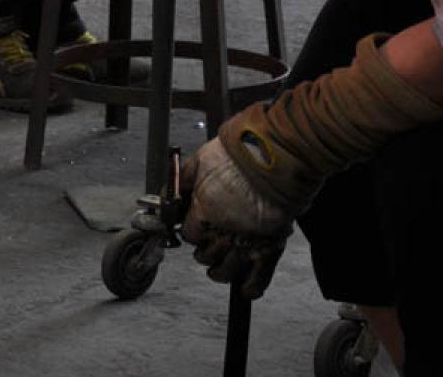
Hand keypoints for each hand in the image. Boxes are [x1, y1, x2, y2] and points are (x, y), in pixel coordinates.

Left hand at [179, 135, 296, 299]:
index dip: (191, 231)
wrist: (277, 154)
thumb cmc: (238, 155)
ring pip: (227, 271)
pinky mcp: (272, 247)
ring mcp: (250, 242)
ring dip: (219, 271)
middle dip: (203, 250)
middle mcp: (226, 231)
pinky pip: (259, 278)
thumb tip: (165, 198)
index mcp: (206, 211)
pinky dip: (249, 288)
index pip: (190, 235)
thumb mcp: (198, 162)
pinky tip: (243, 288)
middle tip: (206, 242)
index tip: (194, 226)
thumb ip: (179, 184)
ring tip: (217, 267)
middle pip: (206, 256)